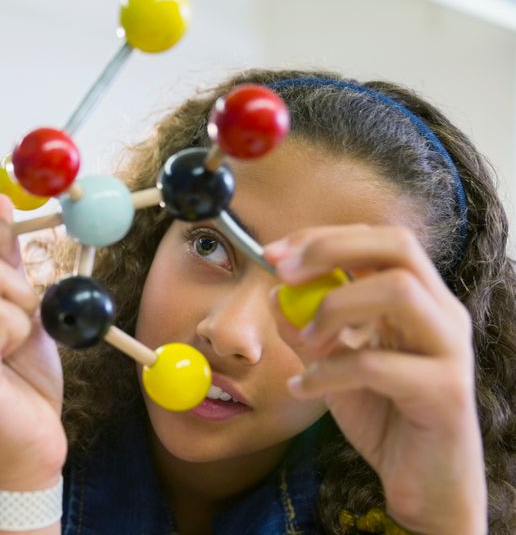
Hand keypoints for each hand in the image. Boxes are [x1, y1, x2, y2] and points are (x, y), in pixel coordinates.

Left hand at [264, 224, 486, 533]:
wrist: (422, 483)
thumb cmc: (383, 416)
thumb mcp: (332, 364)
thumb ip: (306, 329)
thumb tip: (273, 293)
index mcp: (418, 298)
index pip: (376, 239)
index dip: (322, 237)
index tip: (272, 252)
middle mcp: (441, 313)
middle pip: (396, 245)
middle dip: (331, 249)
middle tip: (284, 272)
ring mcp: (449, 350)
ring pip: (398, 291)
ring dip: (335, 306)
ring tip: (305, 340)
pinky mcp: (445, 392)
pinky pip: (379, 365)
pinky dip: (329, 372)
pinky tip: (303, 389)